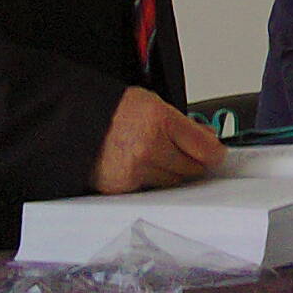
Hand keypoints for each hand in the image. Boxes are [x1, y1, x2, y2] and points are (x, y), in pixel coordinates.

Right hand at [91, 86, 226, 193]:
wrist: (75, 121)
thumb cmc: (114, 110)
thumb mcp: (155, 104)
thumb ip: (185, 124)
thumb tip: (208, 138)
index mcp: (161, 121)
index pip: (207, 149)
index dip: (215, 152)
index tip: (217, 152)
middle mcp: (150, 147)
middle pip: (193, 168)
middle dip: (193, 161)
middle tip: (185, 152)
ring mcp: (136, 169)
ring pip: (174, 182)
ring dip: (173, 172)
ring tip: (158, 155)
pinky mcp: (123, 186)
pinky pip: (152, 189)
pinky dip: (152, 179)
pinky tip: (142, 164)